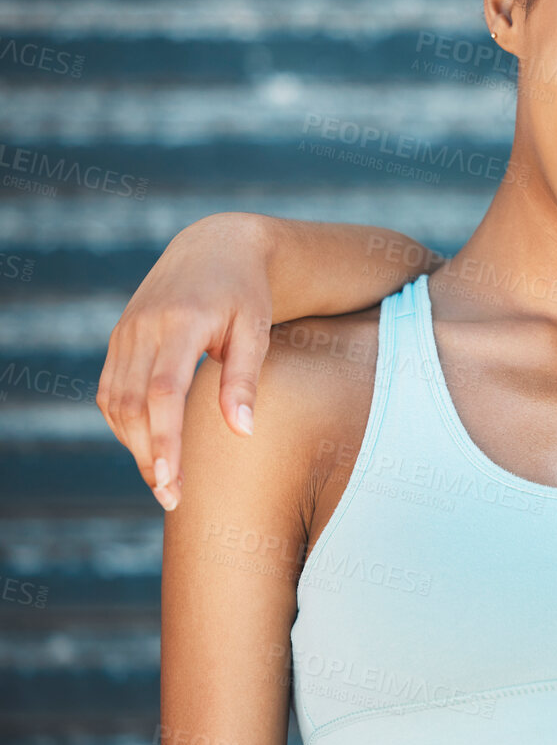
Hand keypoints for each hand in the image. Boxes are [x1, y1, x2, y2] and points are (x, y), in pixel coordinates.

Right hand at [96, 213, 275, 510]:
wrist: (217, 247)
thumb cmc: (247, 293)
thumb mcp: (257, 330)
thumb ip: (244, 380)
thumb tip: (242, 433)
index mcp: (182, 321)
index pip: (163, 391)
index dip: (164, 440)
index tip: (171, 482)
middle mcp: (143, 327)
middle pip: (131, 403)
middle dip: (148, 455)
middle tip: (172, 497)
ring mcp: (125, 332)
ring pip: (114, 401)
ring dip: (134, 444)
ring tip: (164, 481)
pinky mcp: (119, 338)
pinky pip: (111, 390)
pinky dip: (125, 423)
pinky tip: (150, 446)